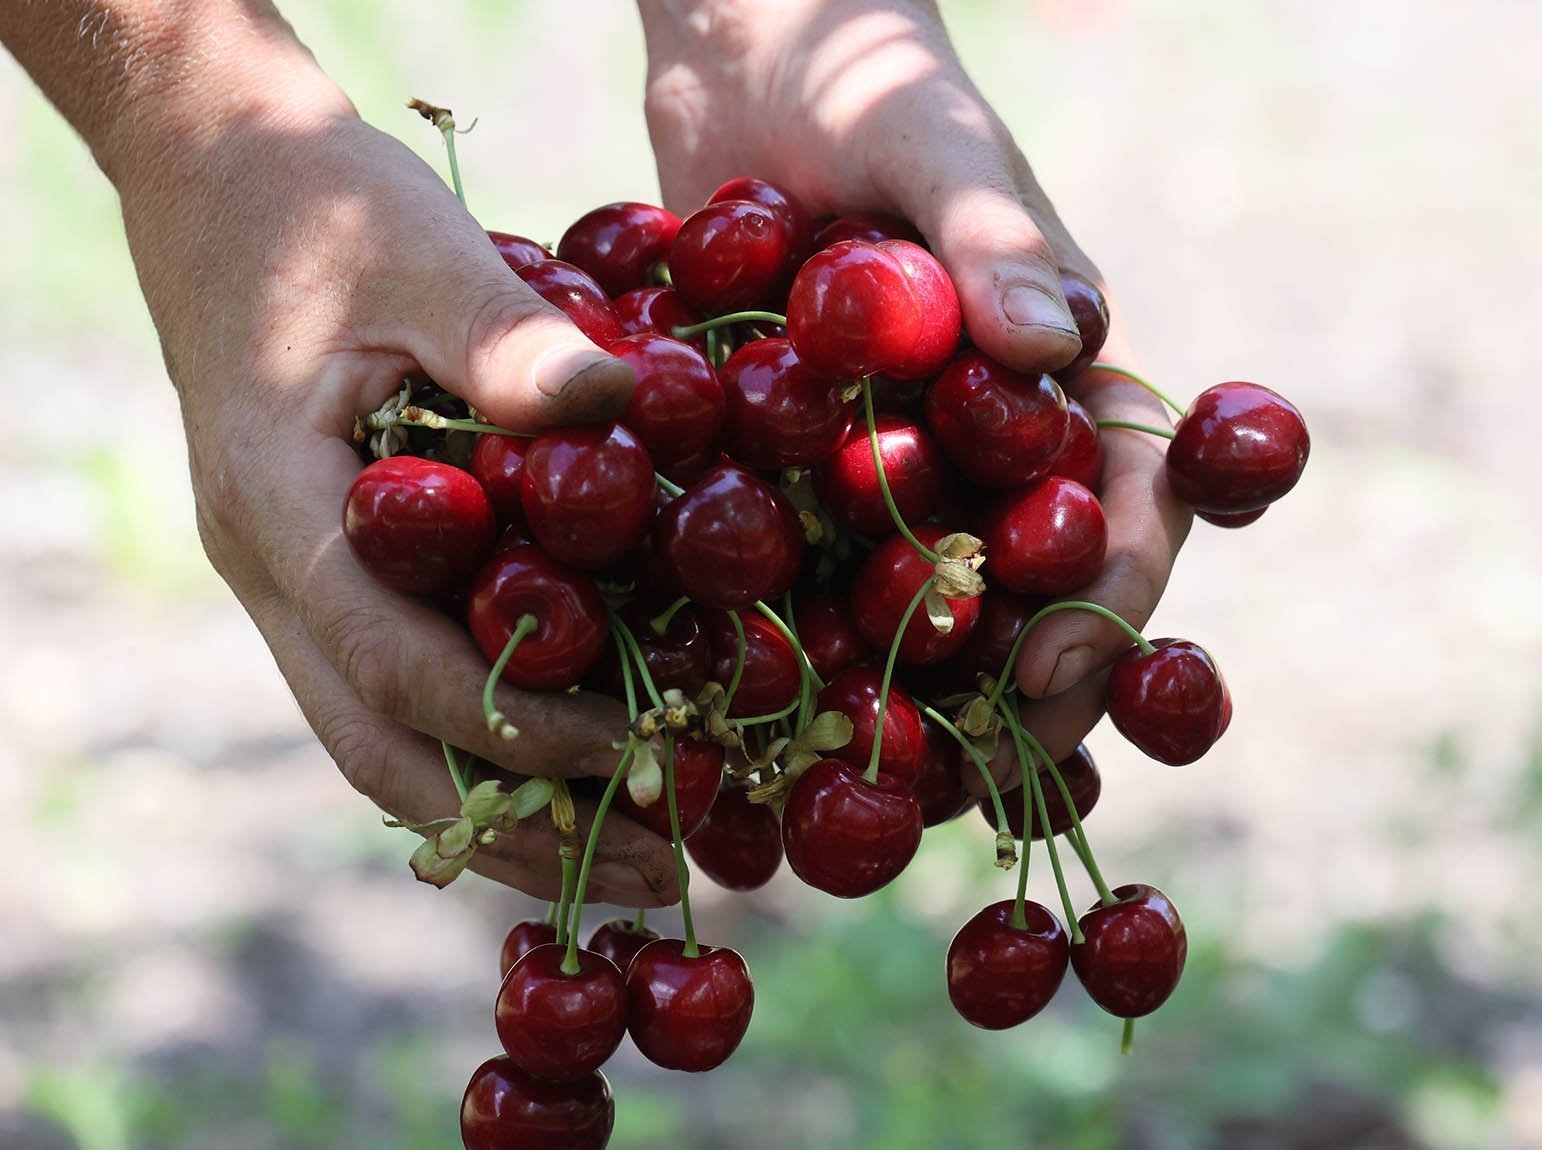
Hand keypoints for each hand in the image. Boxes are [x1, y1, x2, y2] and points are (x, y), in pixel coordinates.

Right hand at [123, 90, 676, 904]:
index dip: (516, 722)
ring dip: (498, 805)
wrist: (216, 173)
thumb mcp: (420, 247)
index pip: (392, 663)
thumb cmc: (322, 203)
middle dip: (512, 822)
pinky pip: (392, 682)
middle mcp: (271, 566)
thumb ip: (508, 338)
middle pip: (377, 748)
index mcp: (279, 504)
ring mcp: (290, 575)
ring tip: (625, 852)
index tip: (635, 755)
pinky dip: (478, 736)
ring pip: (378, 736)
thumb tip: (624, 403)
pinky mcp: (326, 563)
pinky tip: (567, 755)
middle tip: (647, 870)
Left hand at [639, 0, 1193, 786]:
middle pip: (1028, 599)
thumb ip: (994, 238)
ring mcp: (891, 470)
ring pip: (919, 616)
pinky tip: (733, 731)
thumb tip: (1062, 344)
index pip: (1131, 505)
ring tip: (854, 801)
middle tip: (957, 789)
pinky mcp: (792, 476)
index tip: (1052, 672)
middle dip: (1009, 705)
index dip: (1112, 600)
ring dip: (899, 713)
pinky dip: (780, 655)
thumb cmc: (867, 76)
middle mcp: (989, 445)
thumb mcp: (934, 145)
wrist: (743, 53)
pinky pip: (801, 579)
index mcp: (1061, 383)